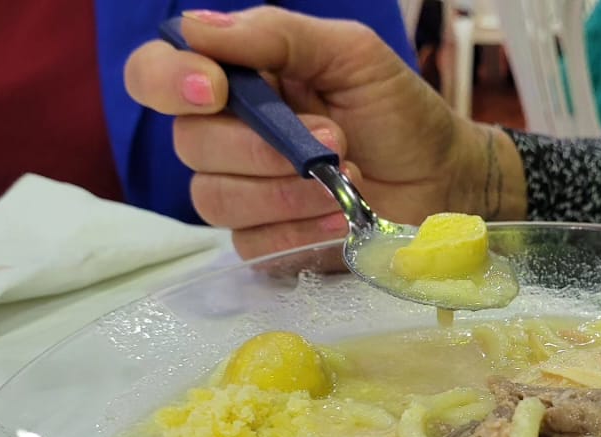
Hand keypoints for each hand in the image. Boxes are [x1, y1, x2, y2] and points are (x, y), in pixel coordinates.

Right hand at [124, 7, 526, 258]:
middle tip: (334, 140)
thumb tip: (196, 27)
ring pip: (215, 199)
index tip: (215, 89)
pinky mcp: (267, 242)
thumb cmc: (400, 113)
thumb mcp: (349, 54)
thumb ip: (275, 34)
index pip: (156, 74)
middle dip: (260, 147)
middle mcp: (229, 134)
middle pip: (189, 143)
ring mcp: (245, 192)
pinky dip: (299, 231)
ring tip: (347, 183)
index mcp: (240, 79)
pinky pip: (251, 244)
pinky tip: (339, 220)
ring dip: (284, 191)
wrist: (445, 179)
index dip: (169, 81)